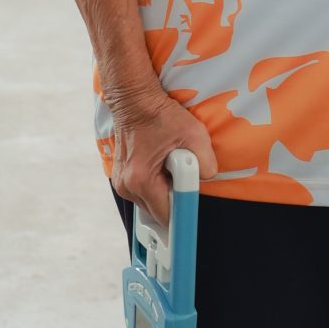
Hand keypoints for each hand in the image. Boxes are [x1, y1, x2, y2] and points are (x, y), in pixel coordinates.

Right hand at [108, 84, 217, 227]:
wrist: (134, 99)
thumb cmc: (160, 115)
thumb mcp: (194, 135)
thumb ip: (207, 165)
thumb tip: (206, 180)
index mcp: (141, 180)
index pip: (166, 216)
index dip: (181, 218)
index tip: (188, 228)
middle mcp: (127, 185)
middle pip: (158, 211)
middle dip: (174, 199)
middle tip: (183, 176)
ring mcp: (121, 182)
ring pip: (151, 201)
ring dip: (165, 190)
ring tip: (170, 164)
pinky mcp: (121, 176)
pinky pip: (144, 191)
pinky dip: (155, 183)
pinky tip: (161, 164)